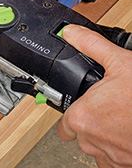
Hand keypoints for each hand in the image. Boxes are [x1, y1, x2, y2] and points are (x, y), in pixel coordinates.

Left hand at [58, 25, 131, 166]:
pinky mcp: (127, 164)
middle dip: (90, 122)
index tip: (81, 106)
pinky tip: (128, 131)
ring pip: (98, 149)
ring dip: (104, 137)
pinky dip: (120, 148)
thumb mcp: (120, 62)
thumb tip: (72, 34)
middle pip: (80, 135)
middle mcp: (92, 141)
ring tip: (118, 118)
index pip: (63, 125)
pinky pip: (115, 160)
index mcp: (83, 117)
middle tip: (105, 109)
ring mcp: (112, 156)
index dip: (72, 112)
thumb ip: (91, 46)